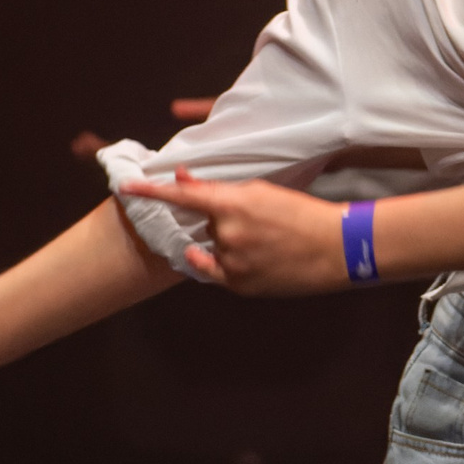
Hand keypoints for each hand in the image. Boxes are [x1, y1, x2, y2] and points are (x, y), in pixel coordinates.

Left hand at [120, 171, 348, 293]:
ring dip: (228, 242)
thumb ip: (218, 188)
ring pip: (213, 247)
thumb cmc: (302, 214)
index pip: (182, 196)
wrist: (337, 248)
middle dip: (223, 220)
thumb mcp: (262, 191)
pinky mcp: (239, 285)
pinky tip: (248, 258)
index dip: (151, 191)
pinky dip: (222, 263)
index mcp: (233, 204)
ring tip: (265, 242)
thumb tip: (181, 178)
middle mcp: (227, 235)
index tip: (126, 187)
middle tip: (259, 222)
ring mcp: (232, 263)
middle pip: (205, 223)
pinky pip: (215, 271)